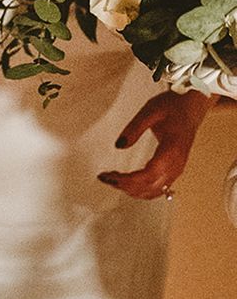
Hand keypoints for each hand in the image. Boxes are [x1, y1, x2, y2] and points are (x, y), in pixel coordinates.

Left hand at [97, 90, 214, 199]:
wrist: (191, 107)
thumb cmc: (173, 107)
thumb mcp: (150, 110)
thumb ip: (133, 128)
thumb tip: (119, 146)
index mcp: (172, 149)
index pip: (149, 174)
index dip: (127, 180)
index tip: (109, 176)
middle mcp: (177, 164)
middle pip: (150, 187)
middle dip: (125, 186)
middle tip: (105, 177)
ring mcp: (177, 169)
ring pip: (154, 191)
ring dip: (132, 190)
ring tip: (112, 179)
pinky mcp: (174, 171)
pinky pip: (159, 189)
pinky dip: (141, 190)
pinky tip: (126, 184)